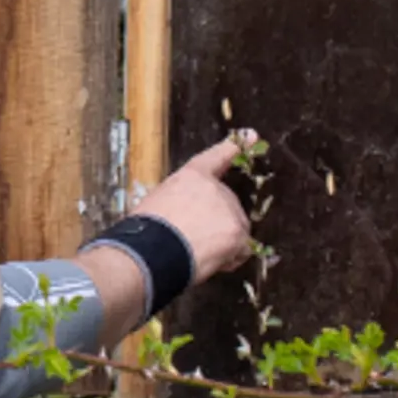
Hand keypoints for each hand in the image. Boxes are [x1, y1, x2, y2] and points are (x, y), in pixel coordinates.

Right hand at [137, 131, 257, 285]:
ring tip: (197, 252)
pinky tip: (210, 261)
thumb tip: (185, 220)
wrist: (151, 252)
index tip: (251, 136)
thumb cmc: (146, 232)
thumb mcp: (158, 203)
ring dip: (222, 242)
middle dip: (215, 224)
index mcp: (192, 176)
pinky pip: (242, 249)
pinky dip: (230, 258)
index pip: (216, 158)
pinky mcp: (237, 232)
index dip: (233, 148)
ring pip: (235, 228)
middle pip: (226, 206)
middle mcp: (215, 188)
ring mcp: (229, 209)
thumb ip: (181, 202)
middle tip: (191, 239)